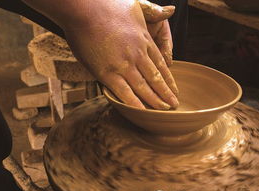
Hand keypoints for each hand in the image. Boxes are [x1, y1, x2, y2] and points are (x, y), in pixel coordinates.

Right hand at [63, 0, 178, 109]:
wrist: (84, 8)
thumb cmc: (107, 4)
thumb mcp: (136, 5)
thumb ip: (154, 11)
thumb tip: (171, 10)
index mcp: (144, 41)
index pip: (161, 65)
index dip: (169, 80)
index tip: (174, 89)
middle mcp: (138, 55)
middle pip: (156, 79)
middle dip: (166, 93)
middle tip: (174, 105)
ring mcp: (123, 65)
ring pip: (144, 88)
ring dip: (155, 101)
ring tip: (164, 110)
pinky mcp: (107, 73)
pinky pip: (124, 92)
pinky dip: (134, 103)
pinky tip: (142, 112)